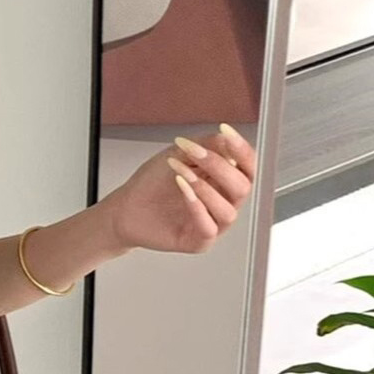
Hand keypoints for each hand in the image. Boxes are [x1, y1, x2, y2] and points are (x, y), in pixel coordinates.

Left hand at [103, 125, 254, 254]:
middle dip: (219, 166)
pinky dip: (197, 207)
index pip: (247, 166)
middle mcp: (223, 202)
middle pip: (243, 187)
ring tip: (183, 174)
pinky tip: (183, 191)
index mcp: (224, 181)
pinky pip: (209, 228)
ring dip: (205, 188)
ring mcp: (213, 223)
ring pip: (228, 211)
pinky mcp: (199, 242)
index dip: (241, 149)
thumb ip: (206, 145)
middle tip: (194, 153)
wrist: (126, 208)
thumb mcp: (179, 155)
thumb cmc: (153, 184)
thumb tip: (226, 138)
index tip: (226, 131)